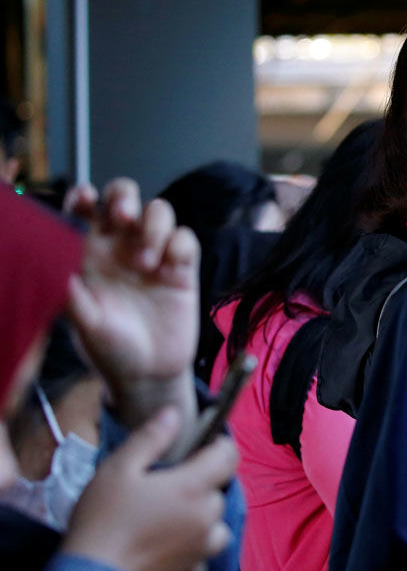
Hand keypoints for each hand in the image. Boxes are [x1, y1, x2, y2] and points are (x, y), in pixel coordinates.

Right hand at [62, 407, 237, 570]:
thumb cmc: (103, 519)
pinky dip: (193, 545)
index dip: (218, 445)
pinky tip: (168, 541)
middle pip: (220, 489)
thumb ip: (151, 438)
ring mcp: (202, 546)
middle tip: (168, 482)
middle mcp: (207, 516)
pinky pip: (204, 552)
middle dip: (202, 481)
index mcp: (193, 487)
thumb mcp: (119, 469)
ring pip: (217, 522)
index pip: (229, 455)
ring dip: (202, 515)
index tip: (201, 445)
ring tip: (170, 513)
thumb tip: (174, 413)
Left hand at [64, 179, 198, 430]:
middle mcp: (121, 247)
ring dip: (154, 226)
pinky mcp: (183, 268)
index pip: (84, 210)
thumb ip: (73, 296)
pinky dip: (180, 245)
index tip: (85, 201)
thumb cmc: (111, 350)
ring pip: (158, 211)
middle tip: (123, 217)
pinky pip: (186, 238)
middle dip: (124, 197)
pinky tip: (171, 270)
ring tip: (148, 263)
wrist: (150, 374)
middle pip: (124, 197)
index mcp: (91, 253)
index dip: (83, 197)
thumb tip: (57, 267)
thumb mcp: (86, 325)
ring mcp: (154, 255)